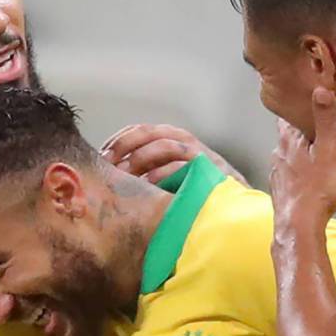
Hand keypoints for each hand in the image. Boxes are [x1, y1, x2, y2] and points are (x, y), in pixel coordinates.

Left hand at [101, 124, 250, 187]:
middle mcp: (185, 141)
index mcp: (172, 138)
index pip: (139, 130)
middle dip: (125, 146)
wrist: (233, 205)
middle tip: (107, 163)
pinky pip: (182, 166)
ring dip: (141, 158)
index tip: (101, 155)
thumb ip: (148, 167)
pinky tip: (148, 185)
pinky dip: (162, 173)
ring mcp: (199, 154)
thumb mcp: (169, 174)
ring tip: (125, 175)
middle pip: (149, 133)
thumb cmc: (196, 191)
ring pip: (164, 146)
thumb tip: (112, 172)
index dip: (119, 140)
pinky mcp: (210, 170)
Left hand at [270, 88, 335, 229]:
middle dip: (296, 129)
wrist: (299, 226)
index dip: (295, 108)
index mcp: (290, 141)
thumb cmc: (317, 189)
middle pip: (286, 136)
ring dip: (295, 150)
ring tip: (310, 148)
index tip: (301, 100)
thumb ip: (324, 120)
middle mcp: (279, 154)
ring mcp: (277, 173)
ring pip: (285, 155)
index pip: (288, 117)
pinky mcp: (280, 190)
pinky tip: (304, 175)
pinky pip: (287, 174)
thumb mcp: (327, 150)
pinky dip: (294, 170)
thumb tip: (321, 88)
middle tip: (310, 123)